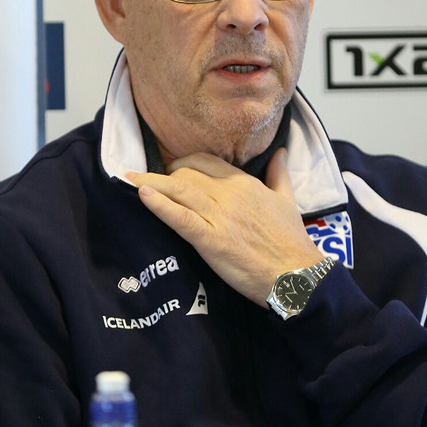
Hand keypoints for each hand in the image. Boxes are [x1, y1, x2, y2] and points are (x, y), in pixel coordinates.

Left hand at [126, 148, 322, 306]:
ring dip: (150, 183)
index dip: (183, 163)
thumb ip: (279, 174)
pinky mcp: (212, 240)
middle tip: (146, 181)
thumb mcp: (288, 201)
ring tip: (129, 180)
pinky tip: (142, 195)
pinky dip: (159, 205)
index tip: (170, 168)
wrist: (297, 275)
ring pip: (179, 190)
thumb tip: (280, 152)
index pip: (206, 161)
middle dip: (163, 175)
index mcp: (245, 183)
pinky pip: (181, 217)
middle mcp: (230, 194)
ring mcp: (220, 217)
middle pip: (187, 173)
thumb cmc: (291, 242)